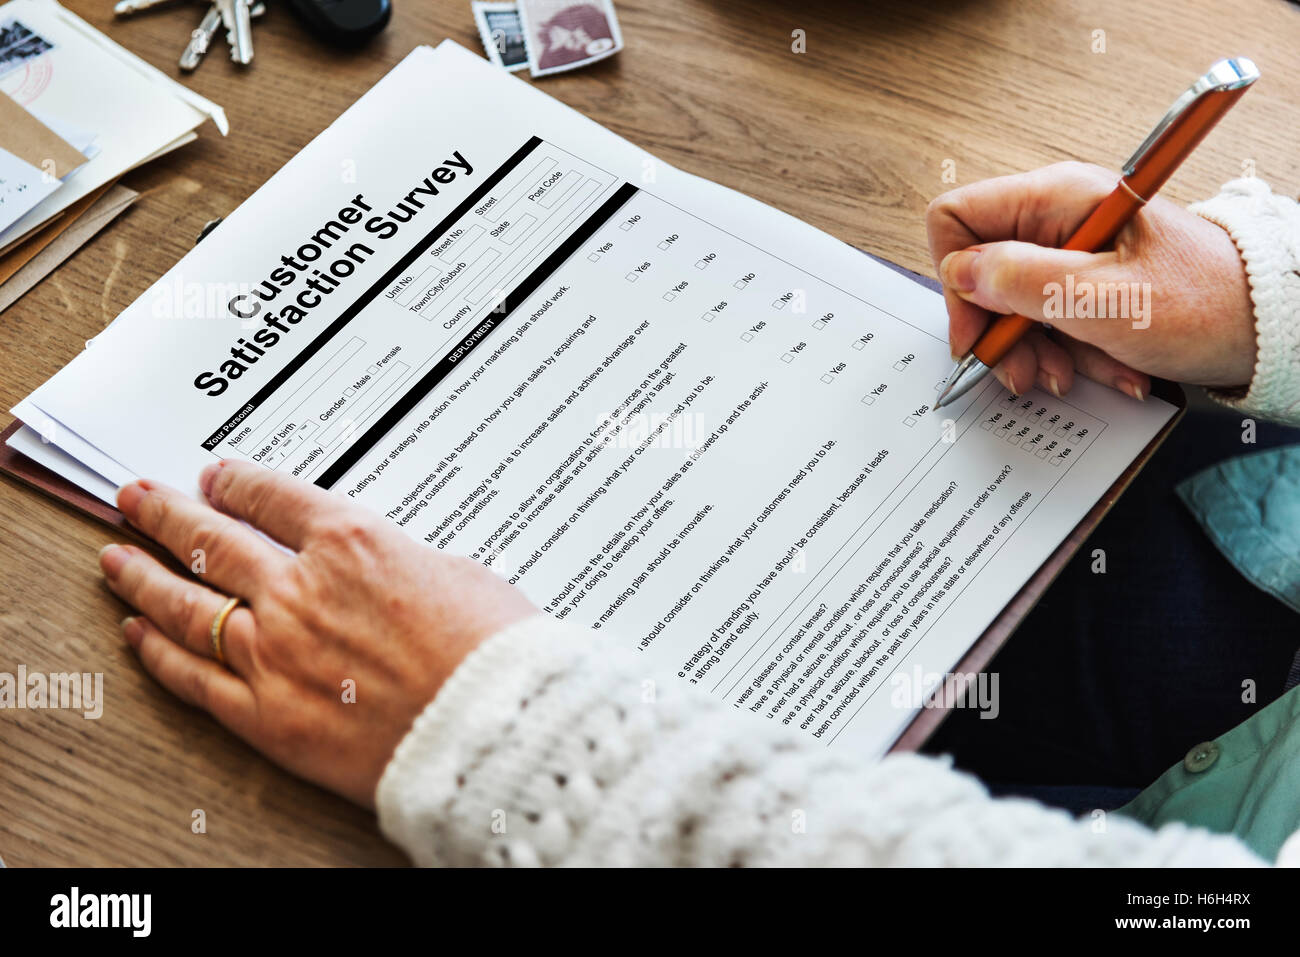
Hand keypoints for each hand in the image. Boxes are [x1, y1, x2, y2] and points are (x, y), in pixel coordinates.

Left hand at [98, 461, 535, 807]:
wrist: (493, 727)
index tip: (216, 477)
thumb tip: (375, 565)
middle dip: (167, 514)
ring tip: (116, 560)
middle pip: (212, 540)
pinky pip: (196, 677)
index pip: (271, 497)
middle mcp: (299, 590)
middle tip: (137, 499)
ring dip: (144, 576)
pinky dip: (160, 653)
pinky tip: (138, 634)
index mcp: (351, 543)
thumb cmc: (492, 651)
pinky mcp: (267, 716)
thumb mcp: (455, 571)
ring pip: (187, 604)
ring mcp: (275, 653)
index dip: (236, 482)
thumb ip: (396, 561)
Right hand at [926, 161, 1257, 397]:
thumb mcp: (1105, 300)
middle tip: (1028, 371)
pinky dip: (1072, 353)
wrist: (1270, 325)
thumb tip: (962, 274)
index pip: (957, 218)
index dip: (957, 280)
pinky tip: (1107, 368)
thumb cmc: (1206, 304)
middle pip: (983, 273)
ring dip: (1040, 352)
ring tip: (1078, 374)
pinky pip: (1051, 321)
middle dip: (1002, 333)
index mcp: (1057, 199)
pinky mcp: (1087, 282)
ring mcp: (1072, 251)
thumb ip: (1023, 282)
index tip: (979, 332)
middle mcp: (1057, 218)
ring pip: (1014, 306)